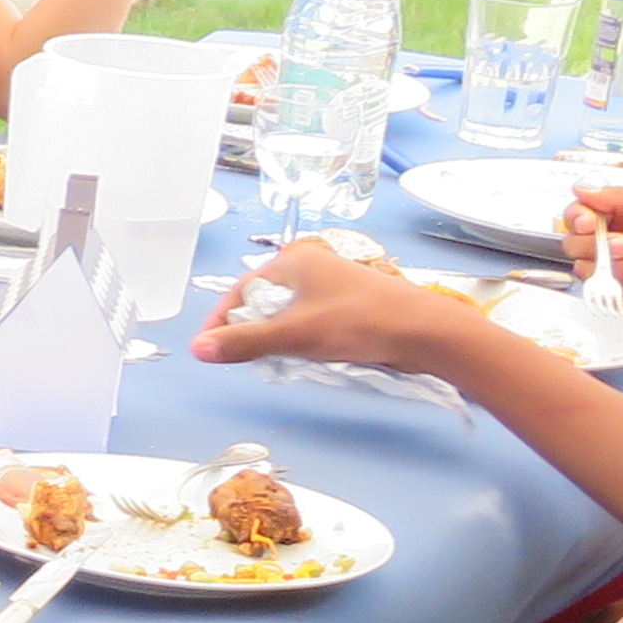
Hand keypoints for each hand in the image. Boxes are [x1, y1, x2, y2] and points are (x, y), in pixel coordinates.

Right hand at [193, 237, 466, 375]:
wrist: (425, 332)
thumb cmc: (360, 322)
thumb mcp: (295, 335)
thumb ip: (244, 342)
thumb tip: (197, 350)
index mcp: (294, 261)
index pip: (241, 290)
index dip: (222, 321)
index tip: (209, 349)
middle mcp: (311, 267)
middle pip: (263, 302)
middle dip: (251, 331)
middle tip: (247, 359)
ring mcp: (330, 287)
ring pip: (286, 316)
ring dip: (277, 340)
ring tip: (279, 361)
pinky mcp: (346, 307)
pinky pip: (308, 324)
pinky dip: (300, 342)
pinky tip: (307, 358)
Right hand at [577, 183, 622, 376]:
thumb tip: (583, 188)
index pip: (581, 212)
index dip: (578, 217)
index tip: (589, 222)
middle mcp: (614, 245)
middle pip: (574, 242)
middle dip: (601, 246)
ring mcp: (613, 273)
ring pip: (588, 269)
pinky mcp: (615, 297)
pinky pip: (603, 293)